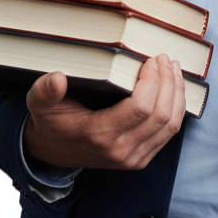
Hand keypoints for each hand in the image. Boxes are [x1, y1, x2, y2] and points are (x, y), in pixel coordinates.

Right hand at [22, 54, 185, 169]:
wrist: (51, 151)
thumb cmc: (50, 121)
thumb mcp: (40, 103)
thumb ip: (45, 90)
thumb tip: (57, 78)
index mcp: (100, 135)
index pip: (141, 108)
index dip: (153, 81)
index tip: (151, 60)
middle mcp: (121, 151)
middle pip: (161, 115)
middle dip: (168, 82)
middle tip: (166, 59)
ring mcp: (134, 158)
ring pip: (170, 125)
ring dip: (177, 94)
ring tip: (174, 69)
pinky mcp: (141, 158)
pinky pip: (169, 133)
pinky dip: (177, 108)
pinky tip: (173, 88)